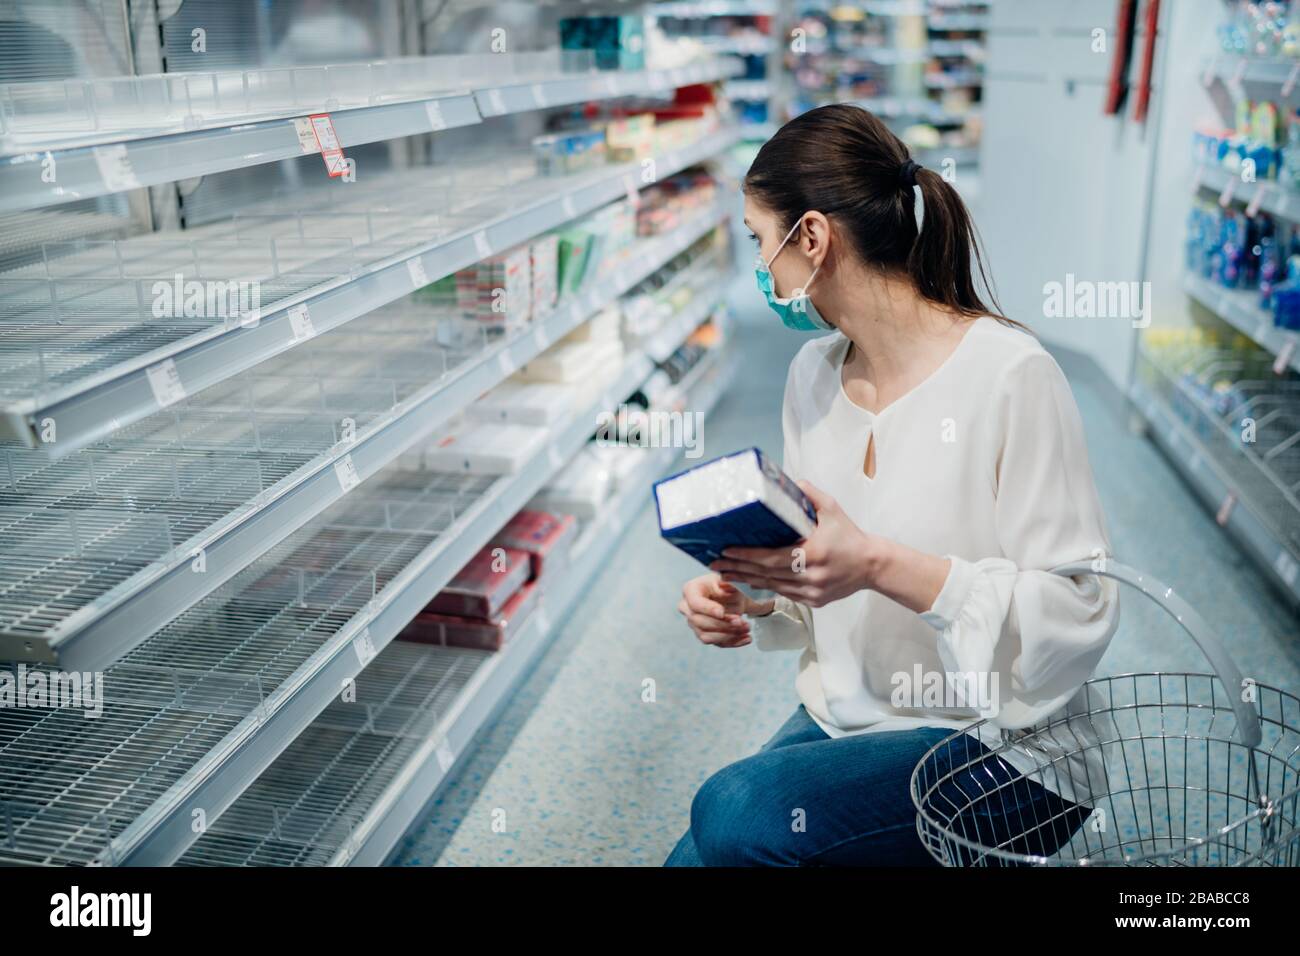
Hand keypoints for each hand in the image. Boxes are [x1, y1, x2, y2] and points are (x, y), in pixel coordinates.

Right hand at [677, 573, 773, 647]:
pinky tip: (746, 638)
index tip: (722, 612)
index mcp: (690, 590)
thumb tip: (724, 586)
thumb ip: (726, 583)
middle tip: (741, 622)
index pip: (695, 603)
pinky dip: (733, 642)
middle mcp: (687, 608)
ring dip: (729, 635)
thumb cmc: (726, 585)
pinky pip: (717, 643)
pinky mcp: (704, 635)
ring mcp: (694, 624)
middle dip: (722, 624)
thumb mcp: (728, 580)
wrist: (731, 595)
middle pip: (700, 621)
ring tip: (746, 628)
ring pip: (707, 636)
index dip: (708, 609)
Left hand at [710, 481, 878, 607]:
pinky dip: (765, 586)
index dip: (747, 555)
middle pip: (766, 574)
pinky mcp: (814, 601)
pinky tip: (749, 580)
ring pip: (773, 586)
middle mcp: (812, 575)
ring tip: (725, 573)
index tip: (726, 550)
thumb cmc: (850, 536)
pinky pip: (784, 594)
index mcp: (814, 552)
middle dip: (738, 568)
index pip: (772, 556)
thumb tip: (791, 481)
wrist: (872, 566)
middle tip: (716, 563)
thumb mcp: (833, 509)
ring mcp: (812, 592)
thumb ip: (810, 494)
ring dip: (747, 579)